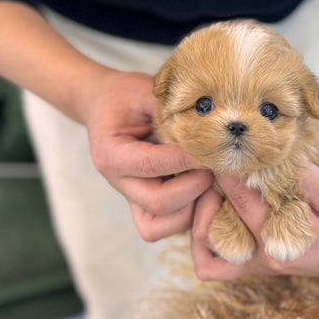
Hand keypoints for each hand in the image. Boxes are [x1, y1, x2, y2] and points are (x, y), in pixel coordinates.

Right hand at [83, 69, 213, 239]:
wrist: (104, 105)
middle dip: (195, 186)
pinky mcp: (142, 206)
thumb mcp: (146, 92)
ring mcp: (130, 198)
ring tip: (209, 178)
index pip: (152, 164)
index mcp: (111, 153)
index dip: (187, 158)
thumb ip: (172, 111)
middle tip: (215, 165)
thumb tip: (212, 126)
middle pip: (159, 202)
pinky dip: (188, 215)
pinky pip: (165, 226)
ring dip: (194, 205)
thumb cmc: (126, 96)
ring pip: (164, 223)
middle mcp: (118, 182)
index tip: (213, 146)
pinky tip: (200, 190)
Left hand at [190, 164, 318, 279]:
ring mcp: (257, 267)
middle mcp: (266, 261)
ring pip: (204, 251)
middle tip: (208, 162)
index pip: (241, 197)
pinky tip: (217, 206)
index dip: (223, 165)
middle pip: (210, 227)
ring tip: (211, 184)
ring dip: (200, 216)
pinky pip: (213, 263)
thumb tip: (259, 152)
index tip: (215, 141)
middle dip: (205, 190)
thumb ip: (295, 176)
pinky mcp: (253, 265)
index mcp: (285, 243)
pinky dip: (206, 236)